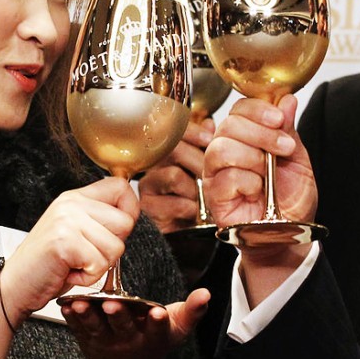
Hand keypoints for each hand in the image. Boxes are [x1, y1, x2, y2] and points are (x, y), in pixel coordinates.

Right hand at [0, 178, 138, 322]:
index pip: (121, 186)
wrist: (14, 286)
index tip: (116, 231)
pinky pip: (100, 264)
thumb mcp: (75, 231)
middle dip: (113, 247)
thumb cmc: (49, 264)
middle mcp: (71, 203)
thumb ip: (99, 219)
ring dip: (99, 266)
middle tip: (87, 255)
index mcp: (75, 197)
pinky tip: (69, 272)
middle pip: (125, 222)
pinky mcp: (64, 242)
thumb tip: (130, 216)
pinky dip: (88, 277)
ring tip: (75, 264)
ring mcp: (67, 220)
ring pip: (116, 247)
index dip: (129, 210)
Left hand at [61, 288, 210, 358]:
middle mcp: (129, 340)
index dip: (157, 322)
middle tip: (113, 305)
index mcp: (152, 337)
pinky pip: (77, 329)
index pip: (157, 330)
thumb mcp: (177, 329)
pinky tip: (66, 305)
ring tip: (81, 304)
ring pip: (96, 329)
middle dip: (118, 317)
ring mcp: (106, 342)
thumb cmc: (153, 341)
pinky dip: (71, 318)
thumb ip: (192, 311)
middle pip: (123, 328)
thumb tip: (206, 294)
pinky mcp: (86, 340)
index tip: (157, 313)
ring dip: (88, 317)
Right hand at [139, 118, 214, 233]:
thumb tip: (208, 122)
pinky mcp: (146, 207)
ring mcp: (148, 185)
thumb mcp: (207, 172)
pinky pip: (171, 201)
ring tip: (201, 199)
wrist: (190, 236)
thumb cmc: (198, 202)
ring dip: (194, 189)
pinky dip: (188, 208)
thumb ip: (206, 147)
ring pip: (174, 175)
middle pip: (174, 149)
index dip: (193, 132)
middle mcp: (154, 166)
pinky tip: (192, 212)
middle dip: (199, 163)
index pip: (174, 132)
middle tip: (212, 176)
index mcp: (169, 153)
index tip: (209, 138)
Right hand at [203, 95, 317, 229]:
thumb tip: (286, 99)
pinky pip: (225, 176)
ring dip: (253, 158)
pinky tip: (257, 192)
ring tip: (268, 173)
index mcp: (246, 137)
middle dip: (260, 133)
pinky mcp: (214, 194)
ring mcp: (217, 172)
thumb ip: (288, 130)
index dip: (257, 110)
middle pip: (229, 124)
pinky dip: (248, 182)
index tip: (278, 119)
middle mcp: (227, 150)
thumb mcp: (297, 160)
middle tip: (284, 148)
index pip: (240, 109)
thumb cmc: (291, 199)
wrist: (289, 233)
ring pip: (223, 148)